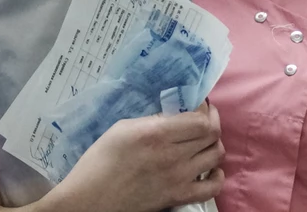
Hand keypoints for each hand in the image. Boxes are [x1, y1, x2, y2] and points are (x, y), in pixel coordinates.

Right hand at [36, 102, 224, 211]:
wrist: (90, 201)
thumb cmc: (99, 162)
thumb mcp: (122, 128)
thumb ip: (152, 120)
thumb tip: (174, 115)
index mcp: (156, 134)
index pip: (201, 119)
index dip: (205, 109)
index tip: (199, 105)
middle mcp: (173, 156)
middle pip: (212, 135)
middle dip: (211, 121)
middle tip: (203, 117)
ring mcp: (178, 179)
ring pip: (216, 155)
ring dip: (213, 144)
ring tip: (203, 140)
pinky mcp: (178, 198)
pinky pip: (213, 188)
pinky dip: (217, 176)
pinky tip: (209, 169)